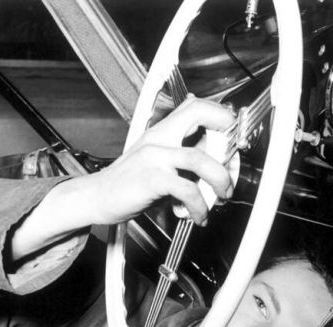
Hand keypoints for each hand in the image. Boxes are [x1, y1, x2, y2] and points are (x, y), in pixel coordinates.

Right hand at [85, 95, 234, 226]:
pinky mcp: (151, 178)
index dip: (221, 114)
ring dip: (220, 179)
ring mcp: (154, 156)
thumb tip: (216, 160)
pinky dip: (199, 205)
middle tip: (232, 169)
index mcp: (162, 131)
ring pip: (200, 158)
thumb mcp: (158, 163)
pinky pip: (187, 189)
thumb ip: (184, 160)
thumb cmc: (129, 184)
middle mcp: (159, 138)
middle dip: (226, 141)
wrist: (96, 197)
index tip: (235, 134)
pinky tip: (197, 215)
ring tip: (221, 196)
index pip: (196, 106)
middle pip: (199, 115)